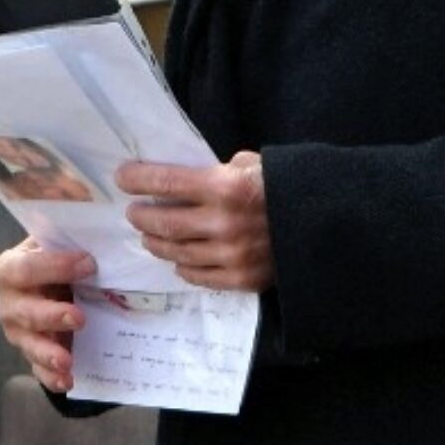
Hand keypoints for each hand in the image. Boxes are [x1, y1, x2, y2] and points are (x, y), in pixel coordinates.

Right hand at [0, 238, 95, 393]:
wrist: (48, 283)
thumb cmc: (54, 259)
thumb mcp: (56, 245)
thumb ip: (68, 241)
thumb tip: (99, 238)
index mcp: (8, 269)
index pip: (25, 268)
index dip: (55, 266)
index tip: (89, 263)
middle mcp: (7, 302)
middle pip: (25, 311)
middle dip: (52, 315)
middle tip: (79, 318)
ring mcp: (16, 332)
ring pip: (29, 344)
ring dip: (49, 352)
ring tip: (68, 360)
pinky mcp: (30, 353)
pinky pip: (37, 369)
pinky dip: (51, 377)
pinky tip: (67, 380)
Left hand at [117, 150, 274, 291]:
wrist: (323, 222)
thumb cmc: (284, 185)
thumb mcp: (250, 165)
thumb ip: (215, 171)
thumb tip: (183, 178)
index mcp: (224, 186)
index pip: (166, 182)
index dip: (138, 179)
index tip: (121, 177)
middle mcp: (223, 223)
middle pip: (164, 222)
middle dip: (142, 216)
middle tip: (133, 212)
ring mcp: (231, 255)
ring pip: (176, 252)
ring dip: (156, 243)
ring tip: (148, 235)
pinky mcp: (240, 279)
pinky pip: (198, 276)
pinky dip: (182, 266)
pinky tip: (176, 259)